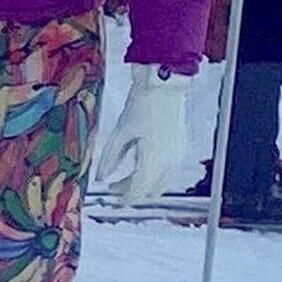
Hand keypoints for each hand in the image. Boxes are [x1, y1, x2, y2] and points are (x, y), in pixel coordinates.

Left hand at [97, 65, 192, 204]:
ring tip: (124, 177)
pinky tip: (138, 163)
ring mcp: (178, 155)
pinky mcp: (180, 147)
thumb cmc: (142, 104)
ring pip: (161, 181)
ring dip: (144, 183)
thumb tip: (101, 177)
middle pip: (152, 189)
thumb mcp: (120, 132)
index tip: (113, 196)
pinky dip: (153, 172)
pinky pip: (167, 170)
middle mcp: (170, 162)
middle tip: (115, 187)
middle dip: (134, 191)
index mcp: (154, 160)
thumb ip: (110, 158)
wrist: (164, 86)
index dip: (125, 196)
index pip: (139, 190)